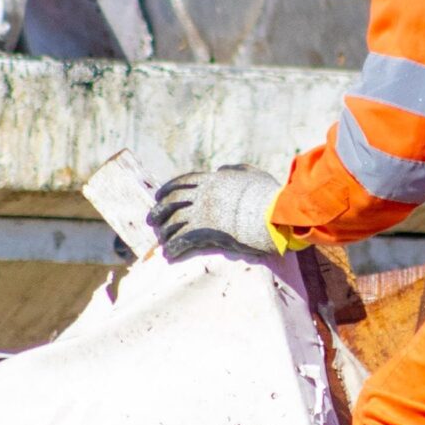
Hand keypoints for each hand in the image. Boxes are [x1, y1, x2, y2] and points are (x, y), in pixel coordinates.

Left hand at [150, 167, 284, 260]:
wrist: (274, 213)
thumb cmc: (269, 195)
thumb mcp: (252, 174)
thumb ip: (236, 170)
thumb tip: (222, 170)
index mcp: (213, 180)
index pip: (183, 181)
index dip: (168, 189)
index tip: (158, 195)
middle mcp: (203, 195)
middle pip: (172, 202)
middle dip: (159, 211)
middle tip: (151, 220)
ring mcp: (203, 213)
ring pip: (174, 222)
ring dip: (165, 233)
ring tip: (161, 242)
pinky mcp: (206, 232)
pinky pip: (182, 240)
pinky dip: (174, 247)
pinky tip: (169, 254)